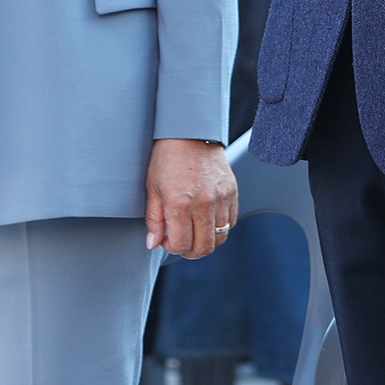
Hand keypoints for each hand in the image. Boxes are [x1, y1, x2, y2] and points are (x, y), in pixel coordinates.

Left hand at [146, 138, 237, 257]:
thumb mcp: (153, 188)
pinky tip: (207, 219)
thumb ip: (154, 220)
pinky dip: (220, 227)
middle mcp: (203, 204)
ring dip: (206, 240)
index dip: (171, 248)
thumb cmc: (168, 158)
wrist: (191, 132)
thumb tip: (153, 243)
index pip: (181, 245)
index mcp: (180, 204)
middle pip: (203, 248)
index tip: (166, 239)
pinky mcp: (232, 192)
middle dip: (190, 252)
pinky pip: (231, 222)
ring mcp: (221, 198)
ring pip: (220, 238)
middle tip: (181, 243)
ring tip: (194, 231)